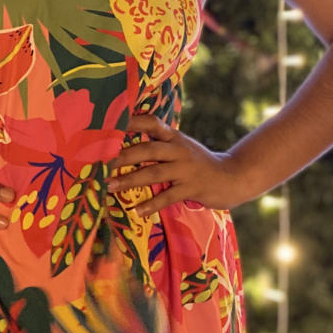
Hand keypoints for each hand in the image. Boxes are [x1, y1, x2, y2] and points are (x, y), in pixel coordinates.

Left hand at [106, 113, 251, 216]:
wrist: (232, 176)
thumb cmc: (198, 164)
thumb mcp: (181, 148)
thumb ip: (159, 145)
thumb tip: (126, 146)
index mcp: (174, 137)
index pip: (151, 123)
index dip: (131, 121)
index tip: (110, 124)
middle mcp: (179, 149)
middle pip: (147, 149)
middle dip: (122, 156)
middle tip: (101, 163)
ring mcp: (186, 169)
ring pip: (154, 172)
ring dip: (130, 180)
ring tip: (110, 186)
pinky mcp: (192, 188)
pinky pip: (168, 196)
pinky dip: (152, 204)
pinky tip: (137, 211)